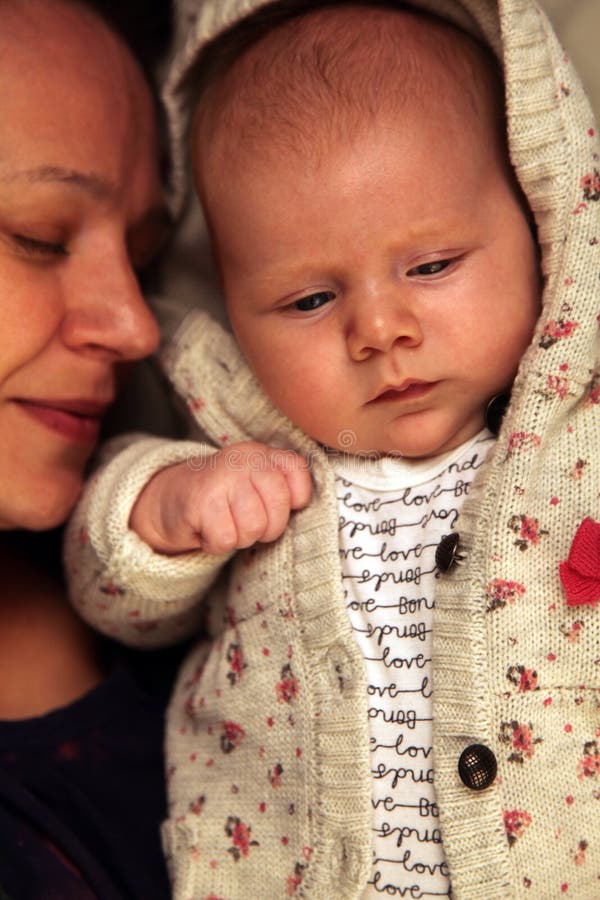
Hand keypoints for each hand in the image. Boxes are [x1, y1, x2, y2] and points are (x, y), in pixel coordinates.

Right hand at [130, 441, 311, 554]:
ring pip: (253, 527)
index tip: (272, 506)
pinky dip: (216, 544)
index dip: (293, 502)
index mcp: (262, 454)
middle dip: (266, 527)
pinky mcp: (200, 501)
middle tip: (246, 522)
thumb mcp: (256, 485)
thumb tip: (307, 508)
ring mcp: (221, 478)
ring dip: (239, 537)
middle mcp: (243, 459)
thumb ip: (284, 489)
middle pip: (278, 507)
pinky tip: (207, 529)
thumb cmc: (225, 498)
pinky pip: (225, 539)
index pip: (299, 476)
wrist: (171, 499)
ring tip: (225, 524)